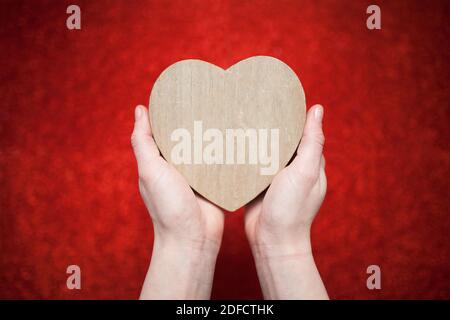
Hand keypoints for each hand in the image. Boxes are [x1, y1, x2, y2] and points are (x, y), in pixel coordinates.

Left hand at [131, 105, 223, 298]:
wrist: (193, 239)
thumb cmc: (168, 207)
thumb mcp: (150, 171)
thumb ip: (143, 142)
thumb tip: (139, 110)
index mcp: (159, 160)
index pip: (164, 129)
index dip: (171, 111)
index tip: (183, 91)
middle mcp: (178, 165)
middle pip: (187, 135)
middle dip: (197, 119)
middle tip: (213, 98)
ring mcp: (197, 174)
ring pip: (206, 147)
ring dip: (215, 134)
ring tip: (229, 112)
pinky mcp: (215, 182)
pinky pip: (221, 162)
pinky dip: (227, 151)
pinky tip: (238, 136)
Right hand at [245, 104, 327, 298]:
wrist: (271, 241)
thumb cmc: (291, 209)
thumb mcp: (305, 172)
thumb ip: (312, 142)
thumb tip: (317, 109)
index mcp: (309, 162)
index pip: (302, 131)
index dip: (291, 114)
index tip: (275, 97)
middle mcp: (293, 167)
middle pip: (282, 139)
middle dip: (269, 124)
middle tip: (250, 106)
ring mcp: (274, 176)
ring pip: (265, 151)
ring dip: (255, 139)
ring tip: (237, 120)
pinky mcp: (258, 184)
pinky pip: (252, 165)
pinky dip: (245, 155)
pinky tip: (232, 144)